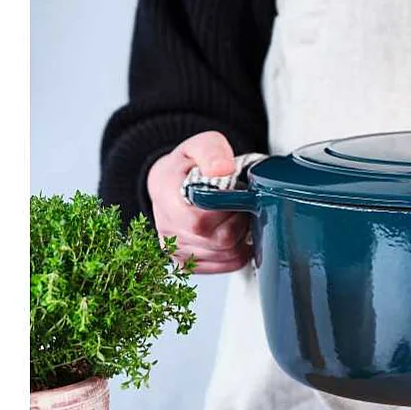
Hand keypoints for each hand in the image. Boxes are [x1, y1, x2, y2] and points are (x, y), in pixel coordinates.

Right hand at [146, 131, 250, 272]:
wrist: (168, 183)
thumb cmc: (185, 166)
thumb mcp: (200, 145)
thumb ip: (212, 151)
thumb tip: (222, 168)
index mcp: (168, 201)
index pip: (205, 219)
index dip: (230, 207)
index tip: (236, 193)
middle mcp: (169, 232)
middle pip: (222, 240)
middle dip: (241, 220)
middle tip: (239, 203)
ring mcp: (176, 252)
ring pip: (229, 255)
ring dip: (242, 236)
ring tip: (233, 214)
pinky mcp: (187, 264)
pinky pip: (227, 264)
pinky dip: (237, 250)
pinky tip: (231, 231)